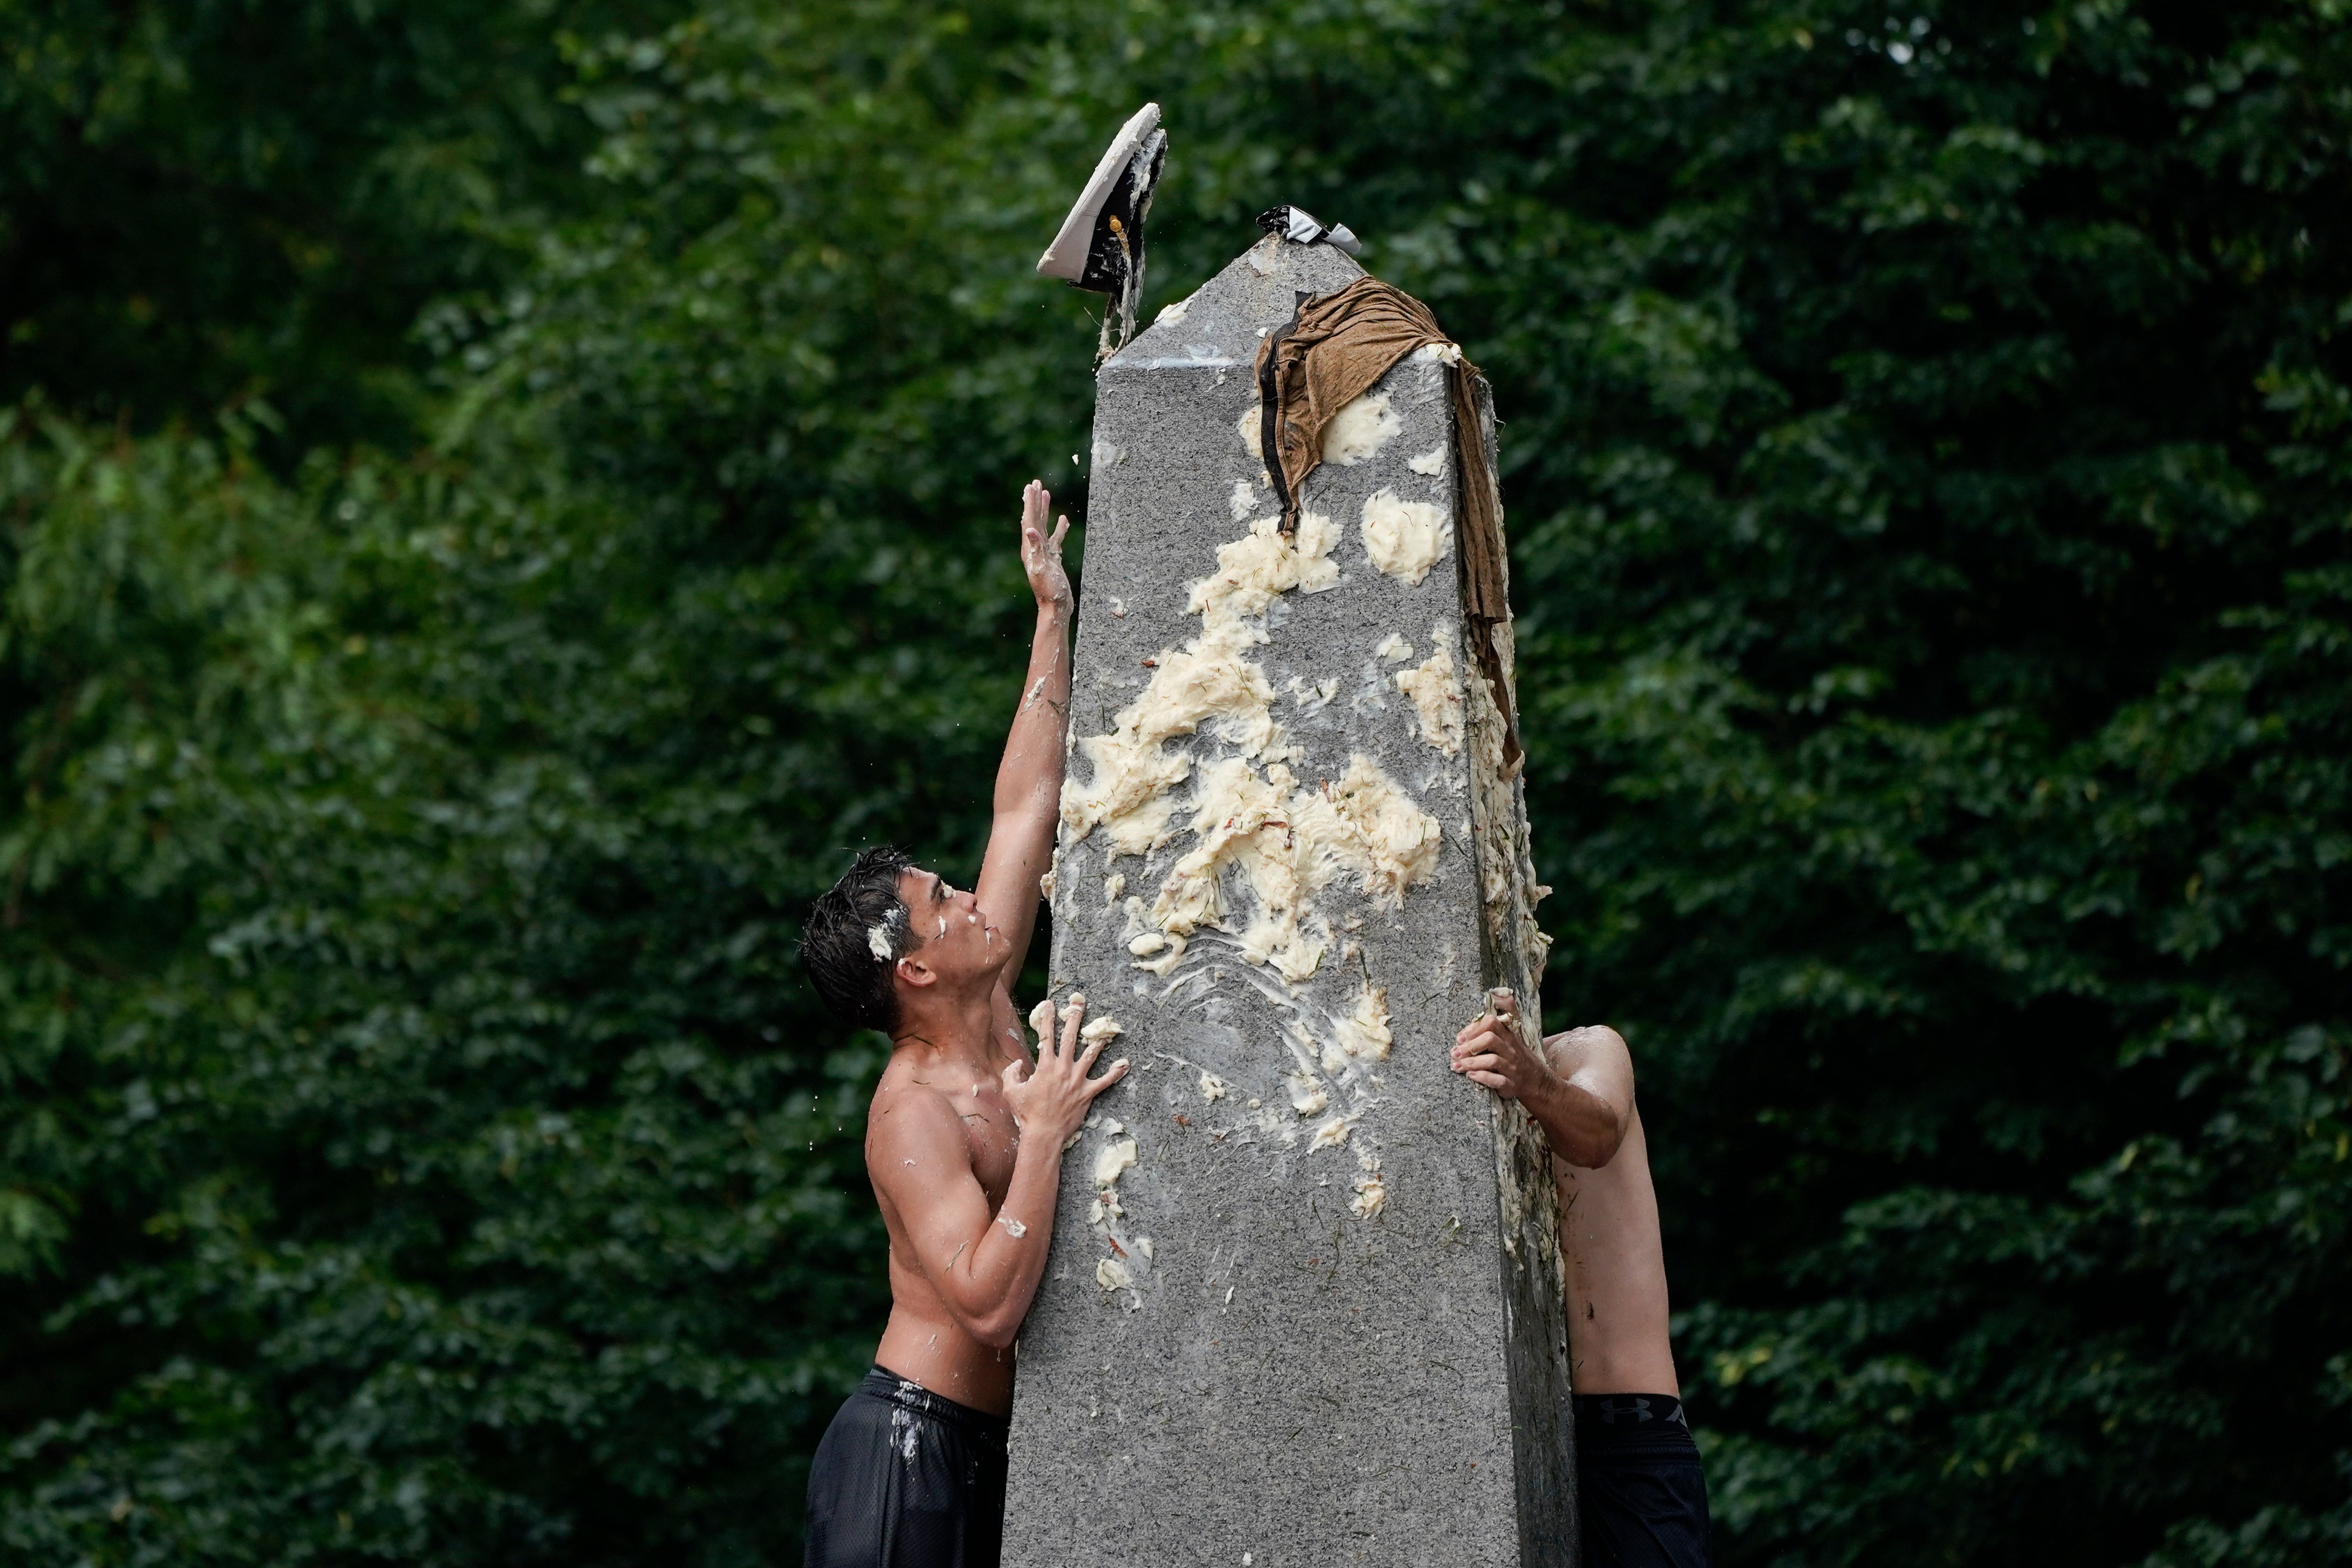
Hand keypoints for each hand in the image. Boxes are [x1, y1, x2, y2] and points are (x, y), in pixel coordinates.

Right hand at [1002, 991, 1124, 1146]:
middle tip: (1079, 1004)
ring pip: (1090, 1055)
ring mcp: (1077, 1080)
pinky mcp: (1087, 1093)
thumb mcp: (1011, 1092)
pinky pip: (1105, 1081)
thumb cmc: (1026, 1113)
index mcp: (1045, 1066)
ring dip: (1098, 1041)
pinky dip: (1116, 1073)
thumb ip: (1011, 1073)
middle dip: (1074, 1018)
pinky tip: (1125, 1064)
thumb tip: (1017, 1062)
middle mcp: (1063, 1069)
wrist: (1043, 1133)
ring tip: (1106, 1029)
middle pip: (1069, 1038)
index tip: (1050, 1004)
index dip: (1048, 1019)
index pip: (1046, 1037)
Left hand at [1020, 480, 1072, 611]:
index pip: (1029, 520)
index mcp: (1030, 548)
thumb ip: (1036, 549)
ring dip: (1044, 509)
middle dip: (1034, 500)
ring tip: (1045, 492)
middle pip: (1033, 518)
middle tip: (1035, 482)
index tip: (1031, 486)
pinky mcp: (1053, 558)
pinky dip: (1059, 527)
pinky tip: (1063, 518)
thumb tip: (1030, 529)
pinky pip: (1055, 538)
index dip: (1030, 502)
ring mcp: (1044, 553)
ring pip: (1043, 525)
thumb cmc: (1050, 591)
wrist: (1056, 607)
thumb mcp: (1042, 569)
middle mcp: (1034, 548)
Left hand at [1451, 988, 1554, 1101]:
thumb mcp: (1513, 1033)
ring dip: (1471, 1062)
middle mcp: (1511, 1050)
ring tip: (1456, 1065)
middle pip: (1490, 1039)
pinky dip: (1482, 1077)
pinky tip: (1470, 1076)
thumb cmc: (1516, 1054)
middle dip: (1470, 1045)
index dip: (1474, 1028)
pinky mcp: (1510, 1084)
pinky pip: (1497, 1080)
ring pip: (1492, 1060)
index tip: (1459, 1037)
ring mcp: (1512, 1067)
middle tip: (1454, 1052)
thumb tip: (1496, 992)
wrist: (1535, 1081)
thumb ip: (1506, 1013)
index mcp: (1509, 1036)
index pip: (1492, 1023)